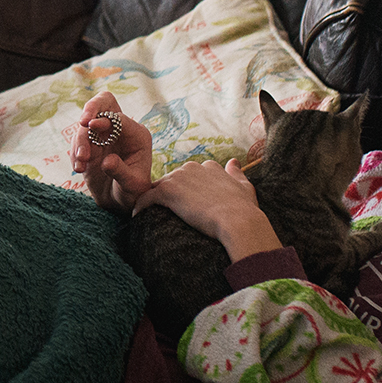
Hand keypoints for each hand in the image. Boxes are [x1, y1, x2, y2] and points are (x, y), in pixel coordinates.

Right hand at [71, 92, 152, 213]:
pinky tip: (79, 169)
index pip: (119, 117)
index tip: (91, 126)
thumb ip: (121, 172)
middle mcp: (119, 131)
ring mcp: (102, 136)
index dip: (105, 119)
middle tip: (83, 123)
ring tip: (81, 164)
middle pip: (103, 103)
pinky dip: (74, 153)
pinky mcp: (89, 145)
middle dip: (91, 108)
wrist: (120, 203)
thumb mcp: (132, 186)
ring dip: (80, 142)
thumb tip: (107, 161)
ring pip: (85, 126)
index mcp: (136, 135)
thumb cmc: (132, 193)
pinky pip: (77, 141)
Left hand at [133, 160, 283, 261]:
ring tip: (147, 213)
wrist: (238, 221)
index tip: (184, 201)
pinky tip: (136, 216)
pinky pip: (146, 197)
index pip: (190, 174)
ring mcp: (179, 178)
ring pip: (158, 186)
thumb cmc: (244, 209)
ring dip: (153, 198)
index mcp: (209, 167)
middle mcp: (192, 167)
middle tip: (165, 211)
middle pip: (173, 180)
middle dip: (169, 193)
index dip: (186, 188)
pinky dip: (140, 206)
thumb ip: (236, 173)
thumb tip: (234, 161)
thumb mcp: (244, 187)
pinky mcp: (167, 191)